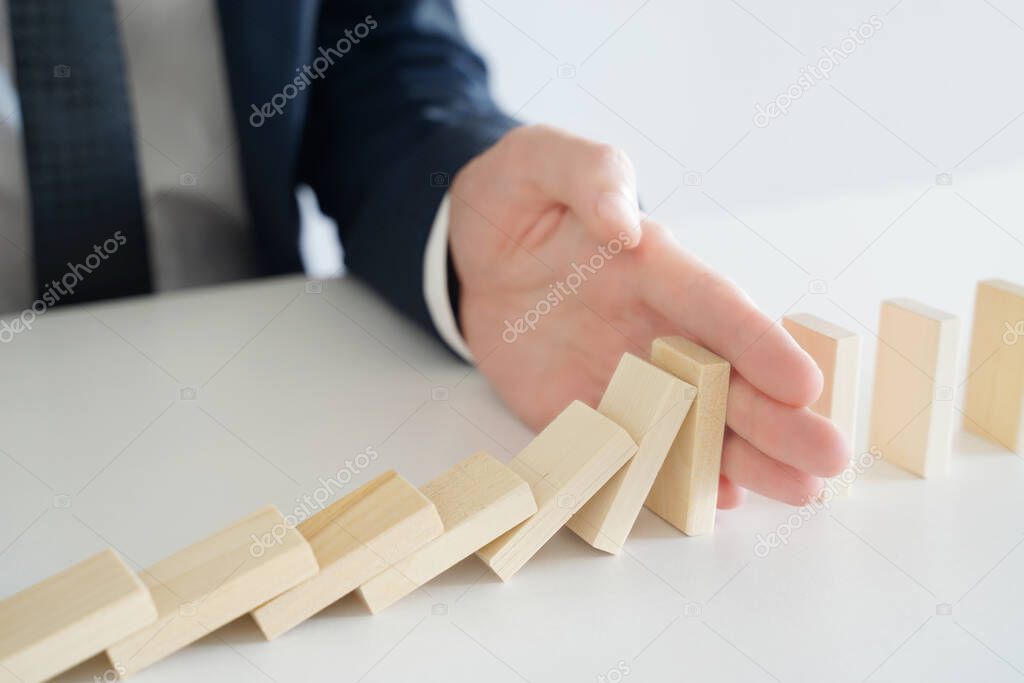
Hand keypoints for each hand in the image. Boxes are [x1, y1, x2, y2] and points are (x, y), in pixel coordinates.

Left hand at [448, 125, 848, 506]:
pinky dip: (670, 471)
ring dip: (744, 456)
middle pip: (724, 376)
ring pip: (694, 418)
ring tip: (799, 491)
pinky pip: (631, 443)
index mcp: (654, 263)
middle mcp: (653, 324)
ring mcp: (622, 371)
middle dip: (778, 418)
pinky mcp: (582, 405)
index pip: (716, 306)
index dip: (760, 344)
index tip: (805, 382)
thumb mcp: (543, 162)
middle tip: (831, 458)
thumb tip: (623, 223)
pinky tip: (716, 498)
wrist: (469, 250)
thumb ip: (591, 176)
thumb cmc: (518, 196)